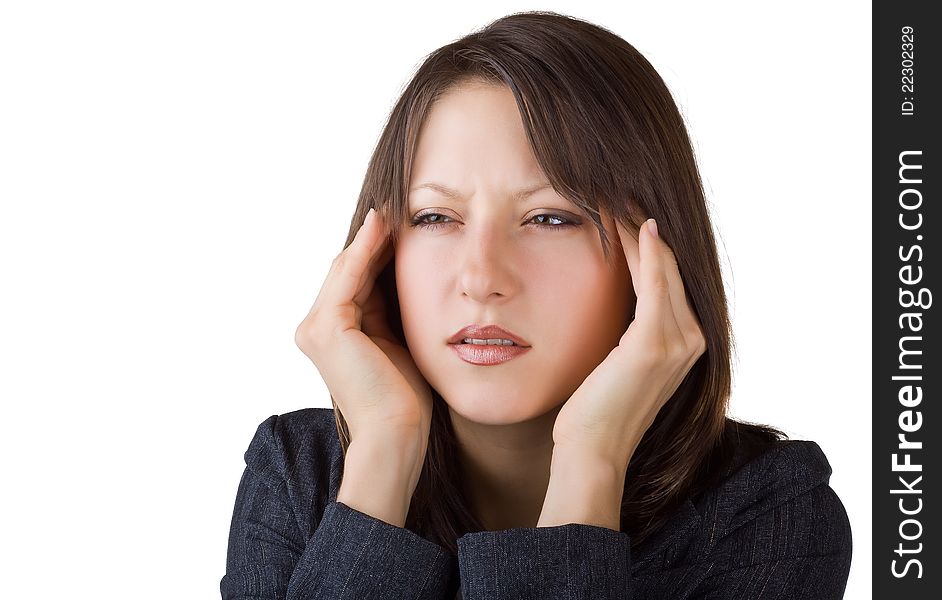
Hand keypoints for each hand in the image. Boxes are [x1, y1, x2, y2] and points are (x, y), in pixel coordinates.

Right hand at [294, 208, 432, 448]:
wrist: (396, 433)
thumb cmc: (402, 398)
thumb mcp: (394, 341)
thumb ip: (387, 310)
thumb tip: (400, 274)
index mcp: (330, 334)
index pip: (352, 282)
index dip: (374, 253)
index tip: (400, 229)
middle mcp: (313, 328)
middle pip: (345, 271)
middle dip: (372, 242)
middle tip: (398, 212)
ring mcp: (315, 327)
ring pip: (345, 269)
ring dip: (369, 239)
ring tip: (393, 212)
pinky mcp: (328, 327)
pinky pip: (349, 277)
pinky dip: (365, 250)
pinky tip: (383, 228)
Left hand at [551, 218, 706, 466]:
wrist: (593, 449)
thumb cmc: (597, 409)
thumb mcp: (621, 361)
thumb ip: (632, 330)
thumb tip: (618, 297)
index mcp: (687, 344)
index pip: (669, 281)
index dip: (650, 245)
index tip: (626, 212)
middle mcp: (693, 341)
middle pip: (670, 270)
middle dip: (645, 231)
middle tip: (621, 194)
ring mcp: (678, 343)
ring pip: (663, 271)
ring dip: (640, 233)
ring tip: (618, 200)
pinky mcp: (653, 344)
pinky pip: (654, 286)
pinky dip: (648, 254)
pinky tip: (638, 227)